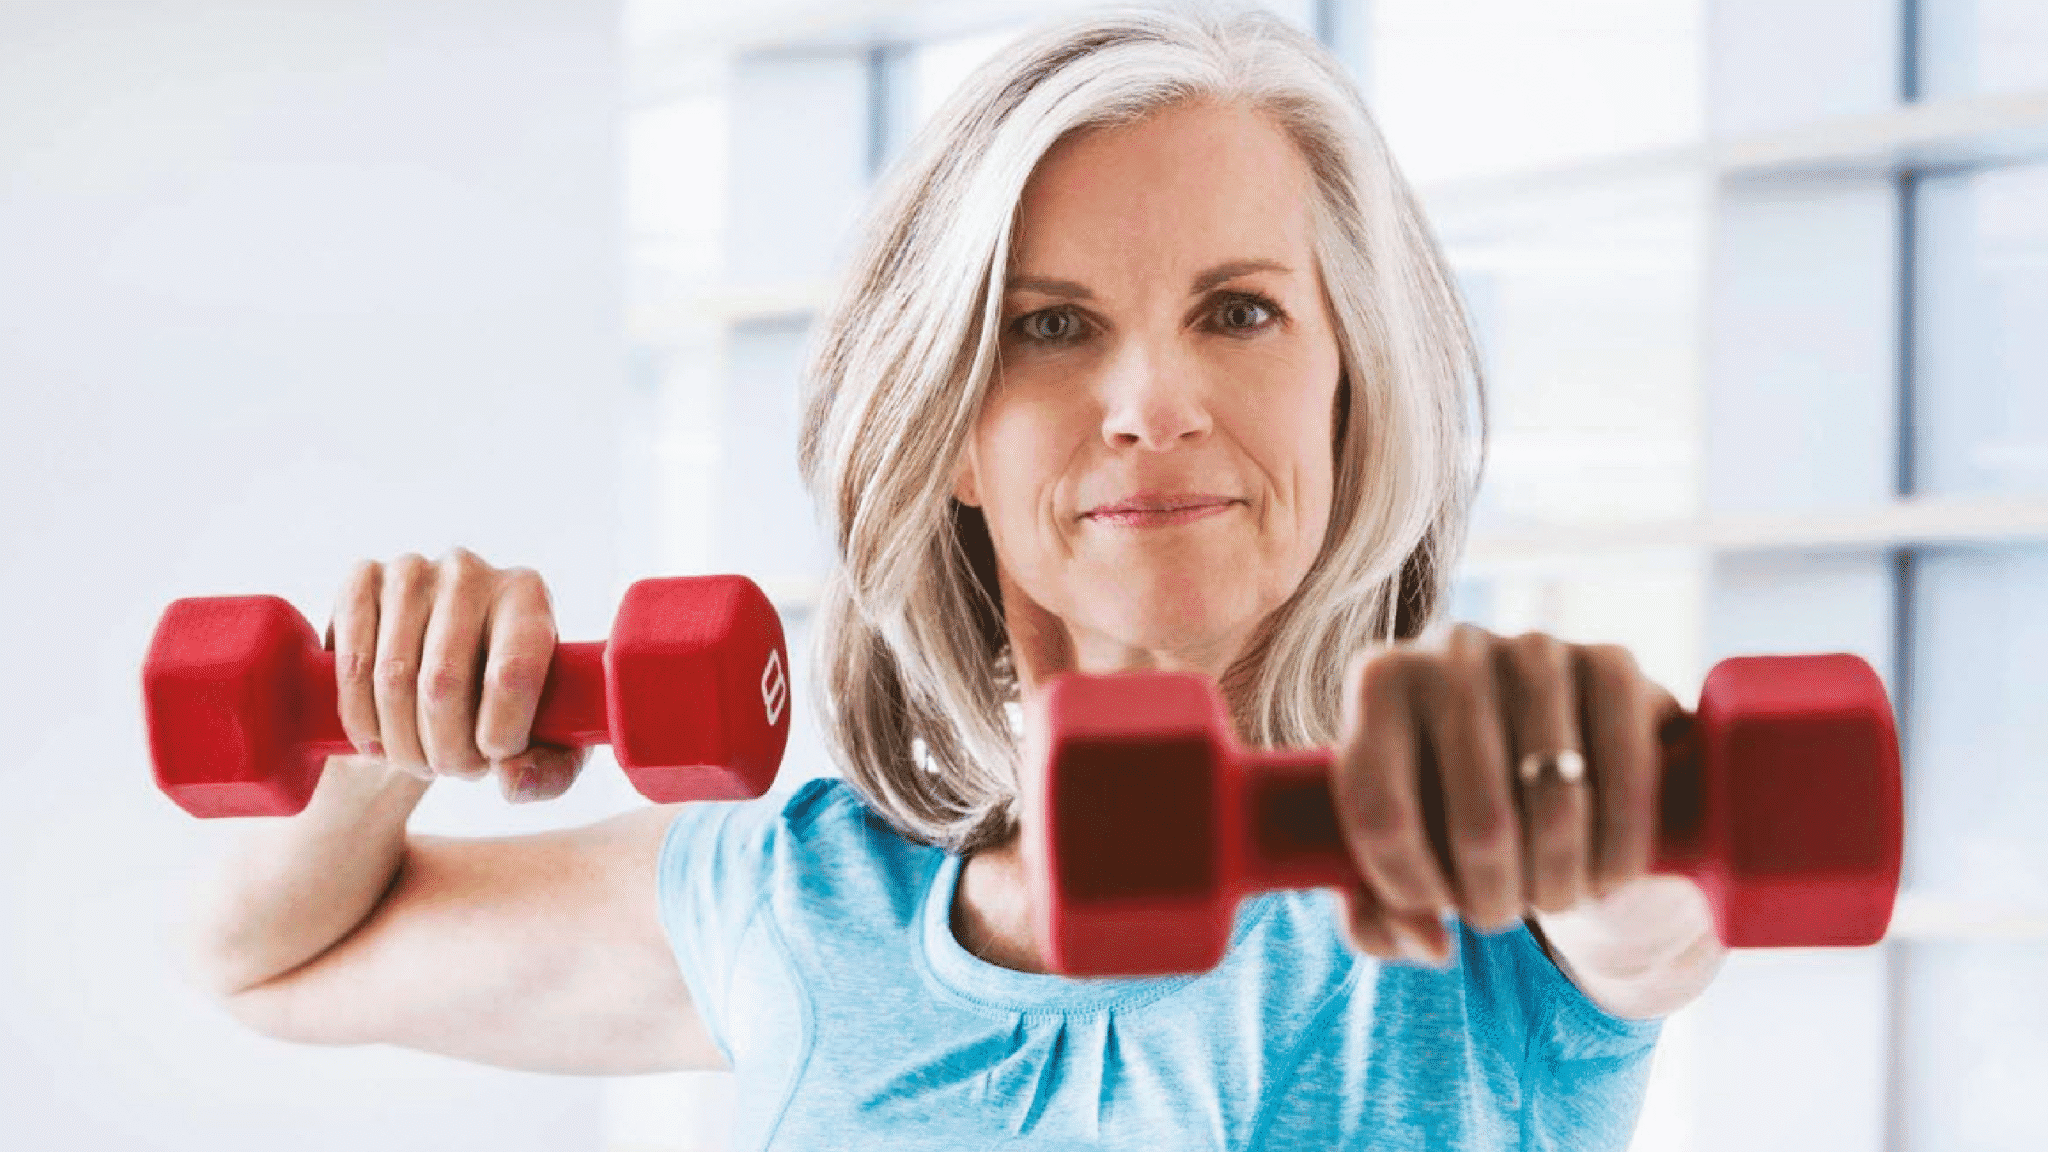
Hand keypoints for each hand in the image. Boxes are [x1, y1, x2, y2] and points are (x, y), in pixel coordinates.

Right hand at [323, 547, 590, 802]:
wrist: (434, 682)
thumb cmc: (500, 708)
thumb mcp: (543, 743)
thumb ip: (550, 772)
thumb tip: (513, 779)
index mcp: (528, 596)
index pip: (512, 673)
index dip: (499, 736)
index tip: (494, 759)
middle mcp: (469, 572)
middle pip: (444, 683)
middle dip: (446, 750)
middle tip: (453, 769)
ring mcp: (410, 572)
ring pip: (393, 680)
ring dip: (402, 744)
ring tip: (419, 760)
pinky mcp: (360, 582)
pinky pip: (352, 664)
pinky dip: (360, 718)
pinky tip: (377, 742)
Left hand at [1329, 623, 1682, 966]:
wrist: (1554, 733)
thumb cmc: (1450, 801)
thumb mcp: (1398, 853)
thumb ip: (1377, 915)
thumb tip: (1430, 943)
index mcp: (1379, 684)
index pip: (1381, 815)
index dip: (1410, 889)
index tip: (1435, 911)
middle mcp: (1450, 651)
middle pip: (1478, 823)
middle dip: (1495, 898)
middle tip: (1502, 912)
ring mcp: (1536, 648)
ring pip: (1555, 806)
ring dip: (1559, 882)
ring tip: (1553, 897)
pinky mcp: (1614, 661)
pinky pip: (1625, 779)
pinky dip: (1619, 851)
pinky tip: (1605, 877)